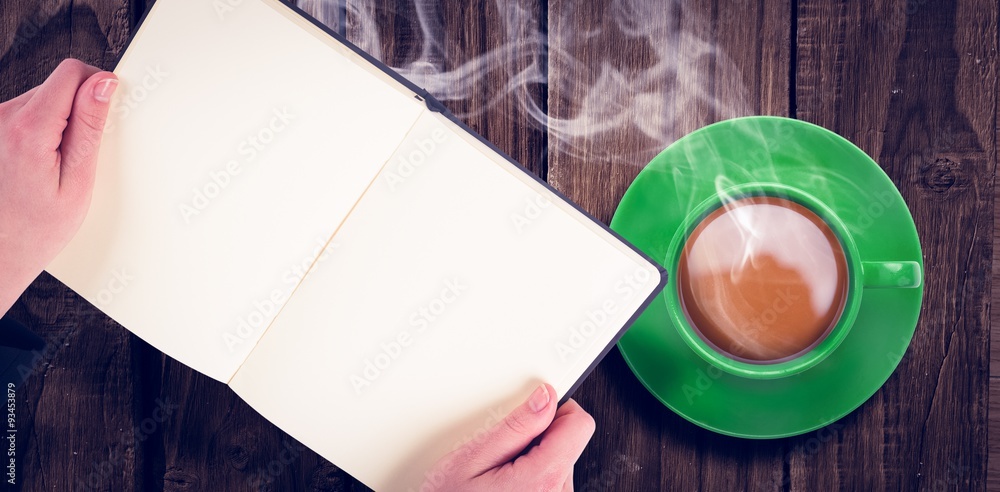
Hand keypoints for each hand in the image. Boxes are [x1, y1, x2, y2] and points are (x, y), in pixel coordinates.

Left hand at [0, 59, 117, 315]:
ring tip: (58, 165)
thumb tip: (102, 84)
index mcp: (28, 128)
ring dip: (60, 124)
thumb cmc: (37, 229)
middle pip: (57, 85)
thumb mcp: (78, 180)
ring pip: (44, 99)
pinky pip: (28, 115)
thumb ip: (89, 126)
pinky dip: (44, 133)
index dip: (97, 86)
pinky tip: (43, 165)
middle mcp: (3, 118)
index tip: (107, 113)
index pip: (71, 73)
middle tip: (80, 156)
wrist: (0, 252)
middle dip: (78, 111)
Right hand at [421, 384, 594, 490]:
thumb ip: (514, 427)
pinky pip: (552, 482)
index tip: (532, 410)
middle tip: (500, 452)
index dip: (555, 409)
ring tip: (499, 473)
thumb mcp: (471, 459)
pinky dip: (531, 478)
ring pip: (559, 462)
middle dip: (537, 438)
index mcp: (543, 479)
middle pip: (568, 442)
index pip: (579, 424)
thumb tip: (545, 398)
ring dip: (533, 460)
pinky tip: (505, 486)